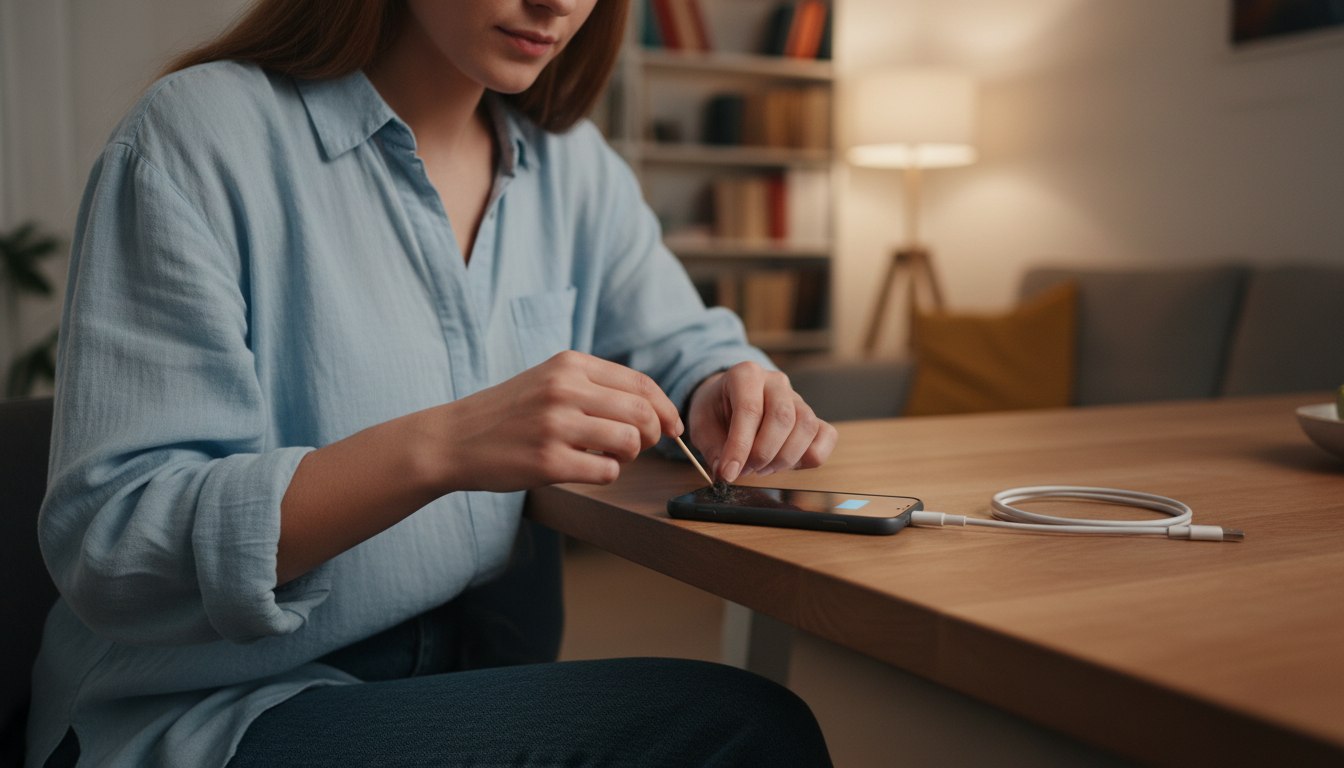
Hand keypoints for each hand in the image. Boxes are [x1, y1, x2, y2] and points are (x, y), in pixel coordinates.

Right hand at [437, 351, 682, 490]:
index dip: (665, 408)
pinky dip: (607, 474)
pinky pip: (606, 472)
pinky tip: (586, 469)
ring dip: (629, 456)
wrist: (454, 438)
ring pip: (629, 442)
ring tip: (608, 456)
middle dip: (654, 435)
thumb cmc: (509, 412)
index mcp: (569, 364)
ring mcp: (556, 425)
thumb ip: (595, 385)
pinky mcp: (548, 462)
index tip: (672, 427)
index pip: (640, 383)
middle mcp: (564, 389)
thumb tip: (653, 408)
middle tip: (642, 446)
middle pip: (642, 413)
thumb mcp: (549, 379)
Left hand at [687, 362, 836, 482]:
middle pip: (782, 418)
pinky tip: (788, 464)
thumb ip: (713, 448)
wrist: (728, 399)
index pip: (750, 410)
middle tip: (745, 470)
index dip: (739, 446)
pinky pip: (826, 436)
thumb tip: (725, 471)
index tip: (728, 473)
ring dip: (784, 458)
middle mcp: (776, 382)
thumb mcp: (702, 425)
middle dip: (763, 454)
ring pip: (806, 427)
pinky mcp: (813, 417)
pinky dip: (811, 456)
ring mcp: (798, 398)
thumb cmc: (716, 410)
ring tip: (761, 468)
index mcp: (746, 374)